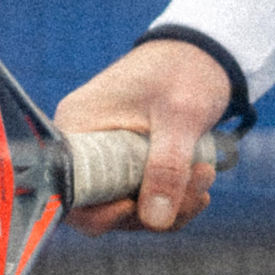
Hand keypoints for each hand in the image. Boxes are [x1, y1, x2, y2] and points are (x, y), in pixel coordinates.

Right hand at [51, 40, 231, 235]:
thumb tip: (154, 220)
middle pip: (101, 206)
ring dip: (171, 205)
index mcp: (78, 126)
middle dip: (151, 211)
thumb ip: (167, 166)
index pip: (68, 190)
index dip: (97, 213)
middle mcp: (84, 144)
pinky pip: (143, 196)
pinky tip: (200, 182)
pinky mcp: (129, 162)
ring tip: (206, 177)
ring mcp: (107, 155)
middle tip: (198, 192)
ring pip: (128, 205)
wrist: (203, 53)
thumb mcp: (180, 116)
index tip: (135, 206)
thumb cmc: (184, 71)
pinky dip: (173, 198)